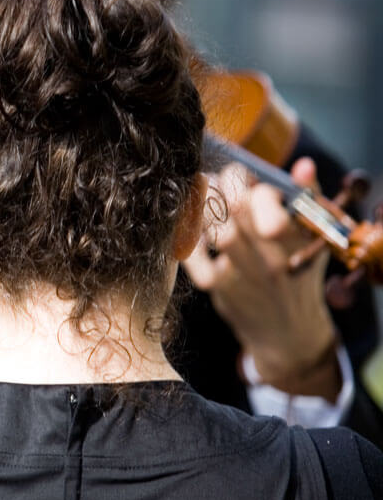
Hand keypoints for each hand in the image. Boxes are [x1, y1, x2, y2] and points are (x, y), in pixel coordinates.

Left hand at [182, 158, 339, 399]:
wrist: (289, 333)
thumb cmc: (297, 272)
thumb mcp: (312, 238)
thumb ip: (307, 198)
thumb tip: (302, 165)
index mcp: (297, 238)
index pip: (265, 199)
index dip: (241, 180)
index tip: (232, 175)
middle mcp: (274, 257)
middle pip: (237, 210)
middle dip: (218, 187)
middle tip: (208, 178)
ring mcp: (247, 276)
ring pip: (218, 233)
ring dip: (202, 208)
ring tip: (196, 194)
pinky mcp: (223, 291)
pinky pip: (198, 262)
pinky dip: (189, 240)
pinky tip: (187, 227)